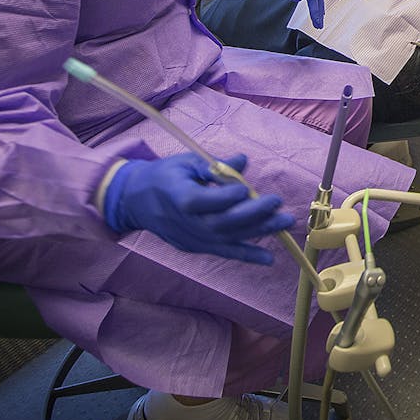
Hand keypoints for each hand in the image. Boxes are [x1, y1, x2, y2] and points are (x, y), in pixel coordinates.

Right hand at [103, 153, 293, 263]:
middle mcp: (187, 223)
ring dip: (259, 231)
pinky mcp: (196, 247)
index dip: (229, 195)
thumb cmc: (163, 176)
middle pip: (223, 223)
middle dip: (254, 213)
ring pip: (229, 238)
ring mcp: (192, 238)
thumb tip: (243, 161)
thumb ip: (215, 165)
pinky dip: (248, 255)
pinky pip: (225, 252)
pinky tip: (269, 258)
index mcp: (180, 198)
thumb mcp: (186, 163)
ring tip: (285, 223)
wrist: (134, 201)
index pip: (208, 201)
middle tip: (277, 203)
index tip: (245, 186)